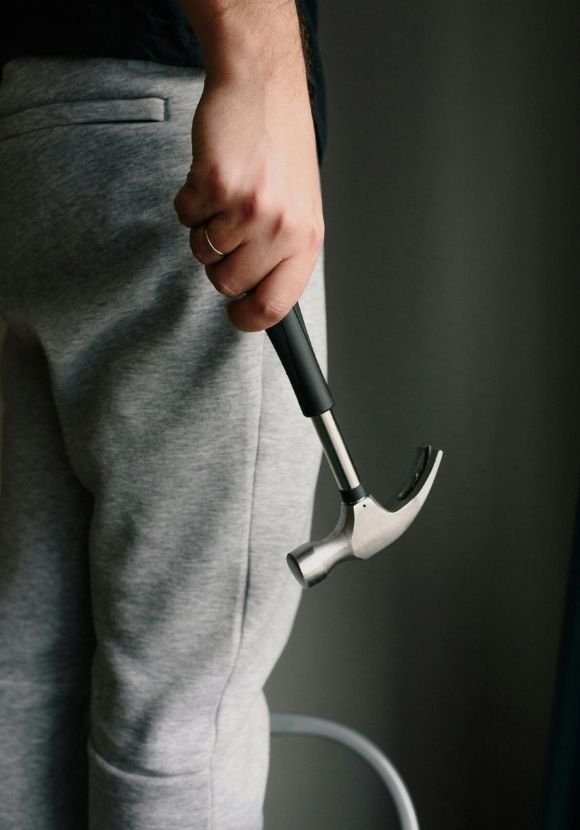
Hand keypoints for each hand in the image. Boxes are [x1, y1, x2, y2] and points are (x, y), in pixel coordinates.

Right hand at [173, 70, 323, 331]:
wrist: (263, 88)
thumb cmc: (281, 148)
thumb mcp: (300, 208)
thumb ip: (284, 252)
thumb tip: (261, 296)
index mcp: (307, 239)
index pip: (275, 306)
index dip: (249, 319)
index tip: (238, 316)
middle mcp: (282, 228)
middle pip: (227, 283)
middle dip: (220, 261)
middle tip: (231, 226)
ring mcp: (249, 208)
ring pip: (202, 252)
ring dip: (204, 226)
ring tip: (226, 193)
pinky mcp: (216, 185)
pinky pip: (185, 217)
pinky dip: (189, 199)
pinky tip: (212, 174)